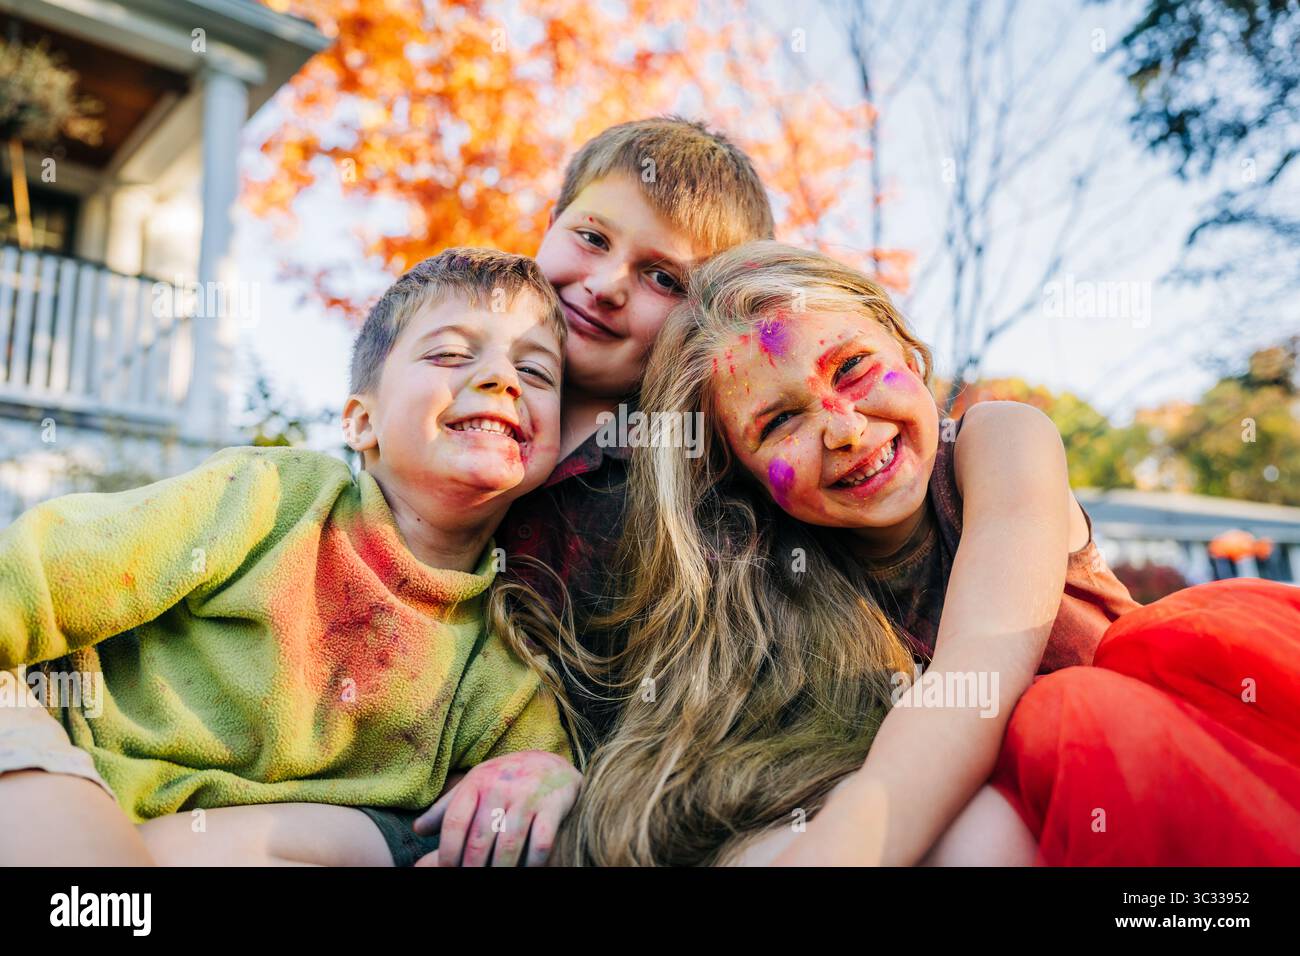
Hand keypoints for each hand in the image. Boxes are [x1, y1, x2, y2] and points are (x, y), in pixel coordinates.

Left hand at [413, 751, 581, 866]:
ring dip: (500, 870)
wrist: (552, 764)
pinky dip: (532, 864)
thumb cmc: (505, 780)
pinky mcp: (553, 806)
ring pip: (508, 846)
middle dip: (471, 867)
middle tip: (470, 878)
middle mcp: (501, 787)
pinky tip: (525, 869)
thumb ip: (447, 807)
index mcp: (477, 782)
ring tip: (495, 878)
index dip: (447, 852)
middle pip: (479, 840)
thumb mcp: (475, 785)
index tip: (448, 869)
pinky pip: (540, 844)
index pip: (455, 821)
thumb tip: (418, 829)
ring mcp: (528, 797)